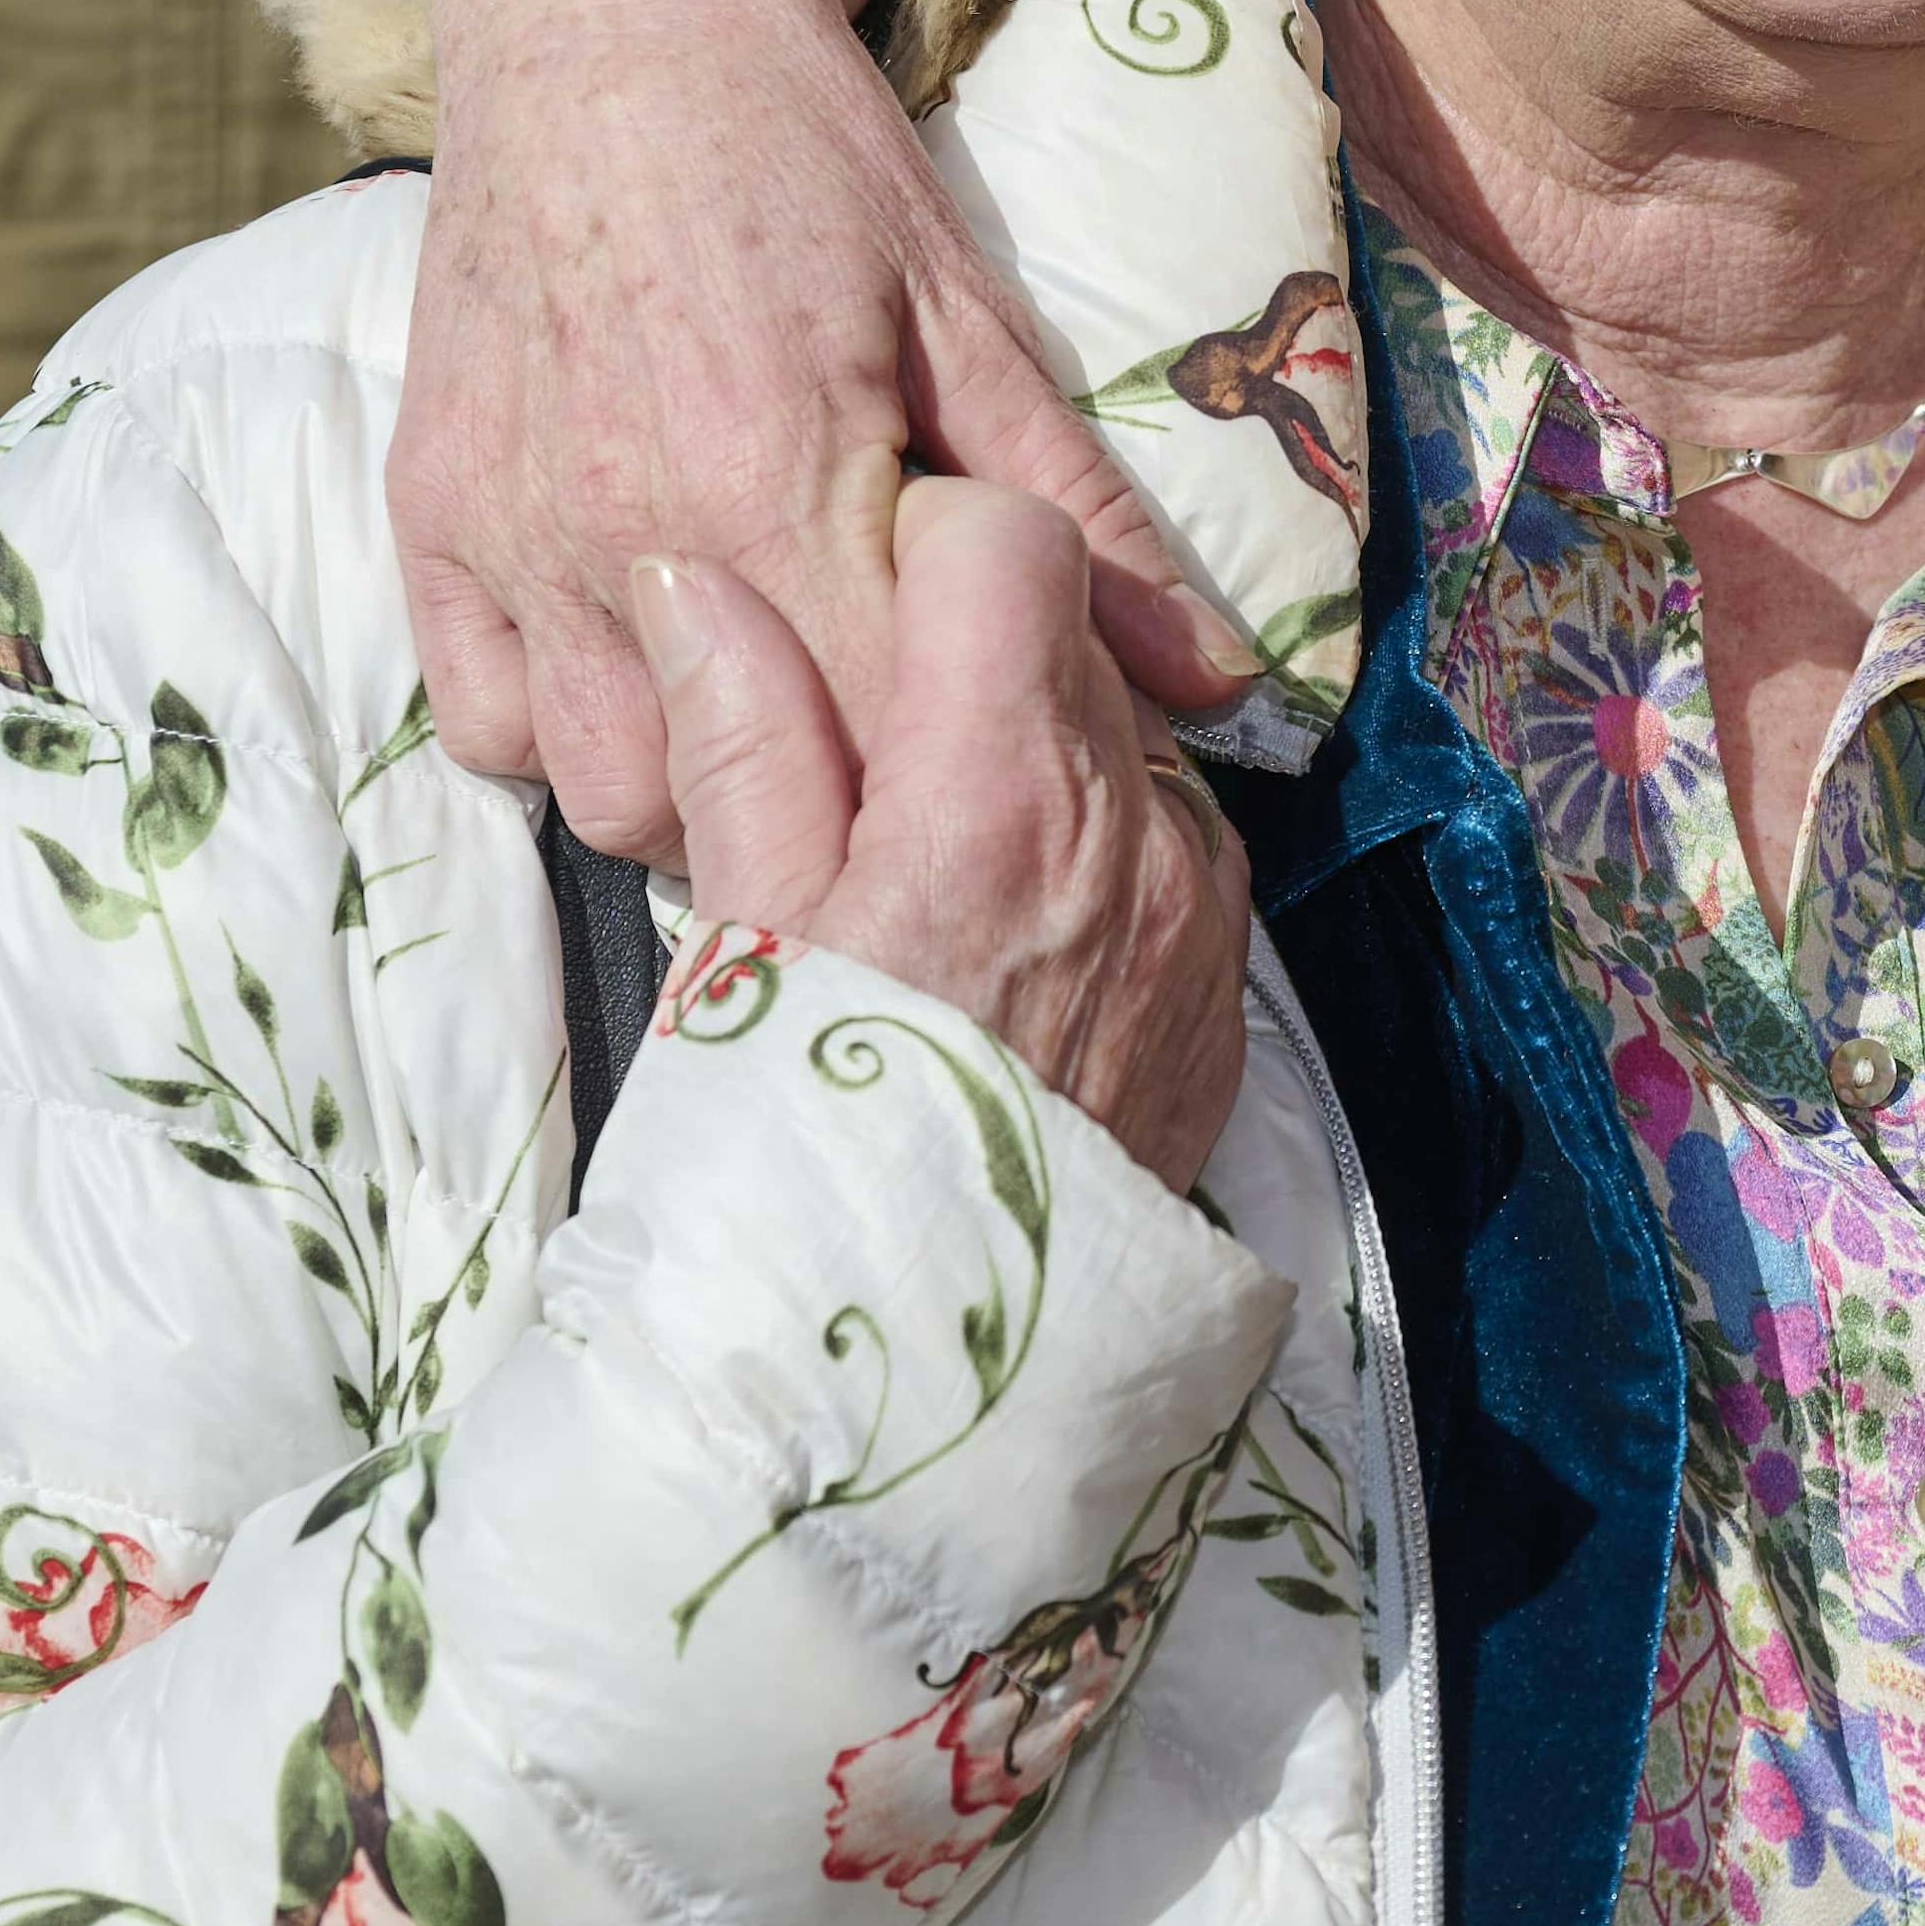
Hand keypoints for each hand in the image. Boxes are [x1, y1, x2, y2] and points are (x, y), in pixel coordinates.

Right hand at [393, 0, 1240, 848]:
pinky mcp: (429, 516)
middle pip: (743, 798)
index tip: (1011, 784)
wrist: (605, 13)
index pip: (888, 733)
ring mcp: (508, 534)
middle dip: (842, 813)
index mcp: (776, 478)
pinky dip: (565, 737)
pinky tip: (649, 677)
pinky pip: (480, 724)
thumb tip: (1218, 680)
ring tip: (774, 725)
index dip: (966, 785)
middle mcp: (623, 530)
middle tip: (899, 765)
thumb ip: (1078, 511)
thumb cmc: (807, 150)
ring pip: (603, 789)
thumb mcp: (969, 311)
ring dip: (697, 794)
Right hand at [634, 484, 1250, 1180]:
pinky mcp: (1224, 982)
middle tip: (859, 740)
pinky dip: (1090, 840)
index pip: (1012, 540)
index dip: (922, 542)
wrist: (938, 1385)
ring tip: (926, 848)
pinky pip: (1167, 840)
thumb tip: (699, 582)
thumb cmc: (800, 1157)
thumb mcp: (738, 941)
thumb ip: (742, 738)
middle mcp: (1131, 831)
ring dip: (1032, 744)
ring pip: (1122, 733)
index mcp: (997, 798)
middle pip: (1069, 628)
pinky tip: (1002, 922)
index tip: (850, 607)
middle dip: (966, 646)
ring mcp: (1197, 909)